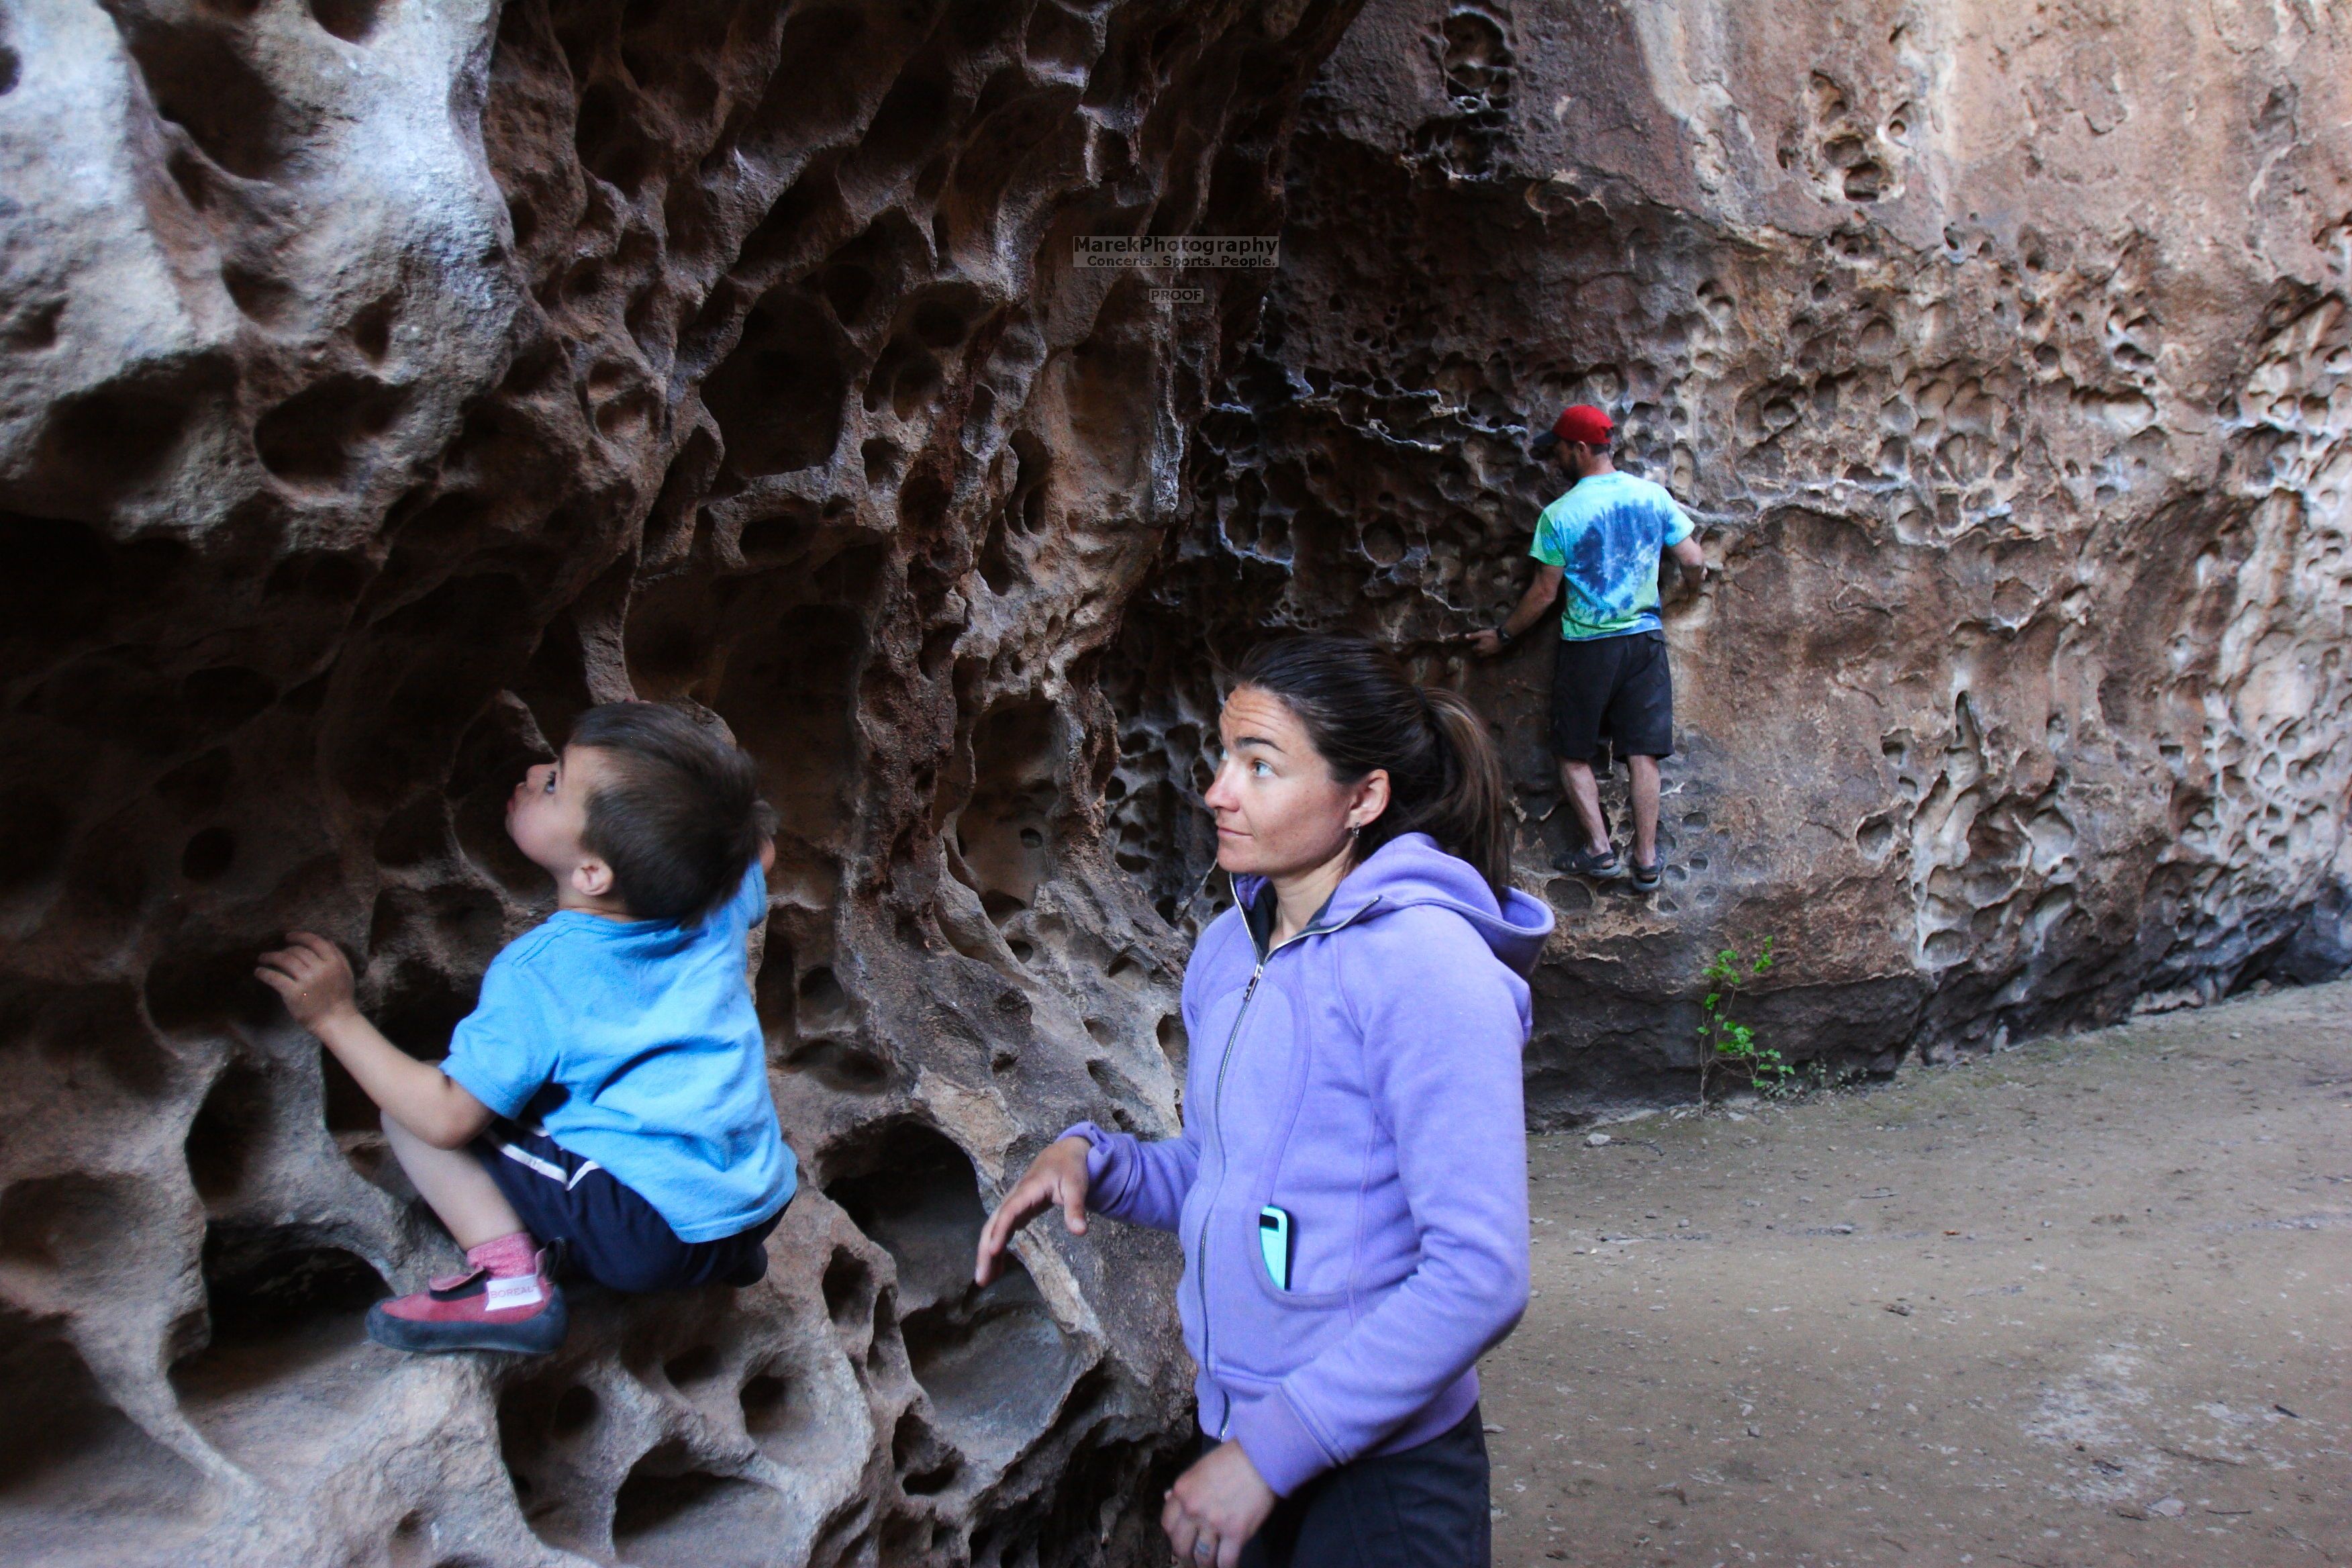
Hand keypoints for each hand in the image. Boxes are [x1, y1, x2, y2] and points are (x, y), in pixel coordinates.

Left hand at [256, 932, 357, 1029]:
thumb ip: (338, 956)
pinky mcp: (294, 993)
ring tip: (262, 958)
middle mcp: (320, 969)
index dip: (300, 936)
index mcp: (333, 963)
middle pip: (298, 951)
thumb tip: (327, 940)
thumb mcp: (346, 973)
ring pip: (285, 960)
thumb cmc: (341, 998)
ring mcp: (307, 981)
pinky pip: (275, 977)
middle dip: (284, 949)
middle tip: (276, 953)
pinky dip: (264, 973)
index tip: (288, 937)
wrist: (336, 1021)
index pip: (315, 942)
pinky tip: (259, 972)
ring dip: (270, 957)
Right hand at [974, 1135, 1091, 1285]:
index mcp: (1026, 1191)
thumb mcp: (1077, 1186)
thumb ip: (1076, 1208)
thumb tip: (1080, 1232)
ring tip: (984, 1280)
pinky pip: (1001, 1232)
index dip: (999, 1231)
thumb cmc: (1070, 1169)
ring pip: (993, 1230)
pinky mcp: (1016, 1211)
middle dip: (985, 1251)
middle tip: (981, 1279)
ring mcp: (1013, 1205)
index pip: (1008, 1213)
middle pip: (993, 1225)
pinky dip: (997, 1249)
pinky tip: (997, 1269)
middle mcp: (1014, 1198)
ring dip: (987, 1254)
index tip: (993, 1251)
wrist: (1063, 1154)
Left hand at [1161, 1441, 1275, 1567]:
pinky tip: (1227, 1566)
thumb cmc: (1231, 1459)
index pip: (1167, 1524)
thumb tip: (1167, 1498)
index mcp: (1182, 1491)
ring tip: (1211, 1565)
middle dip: (1187, 1555)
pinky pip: (1226, 1561)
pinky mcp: (1236, 1533)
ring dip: (1206, 1565)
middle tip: (1195, 1555)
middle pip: (1181, 1546)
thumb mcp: (1199, 1468)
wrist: (1260, 1457)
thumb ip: (1184, 1488)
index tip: (1183, 1538)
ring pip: (1202, 1557)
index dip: (1174, 1536)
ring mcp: (1214, 1523)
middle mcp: (1193, 1509)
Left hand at [1464, 627, 1504, 658]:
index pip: (1474, 649)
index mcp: (1480, 647)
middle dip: (1477, 652)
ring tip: (1482, 651)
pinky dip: (1488, 653)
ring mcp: (1490, 653)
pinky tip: (1489, 650)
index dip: (1473, 648)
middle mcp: (1484, 652)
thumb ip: (1474, 636)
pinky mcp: (1495, 652)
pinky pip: (1490, 654)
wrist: (1503, 637)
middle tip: (1476, 649)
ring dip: (1483, 653)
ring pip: (1485, 655)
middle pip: (1479, 654)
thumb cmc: (1491, 634)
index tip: (1472, 646)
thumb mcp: (1482, 633)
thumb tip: (1465, 636)